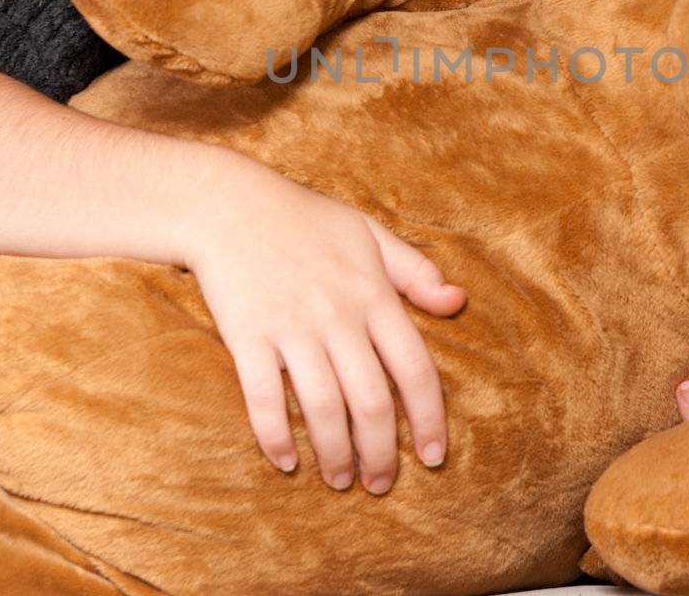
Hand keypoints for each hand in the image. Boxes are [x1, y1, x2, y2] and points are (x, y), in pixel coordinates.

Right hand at [184, 156, 464, 493]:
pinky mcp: (248, 337)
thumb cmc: (306, 220)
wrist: (230, 204)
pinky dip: (276, 438)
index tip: (434, 456)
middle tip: (381, 485)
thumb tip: (458, 303)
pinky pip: (264, 400)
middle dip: (382, 454)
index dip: (430, 420)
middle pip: (373, 404)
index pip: (416, 370)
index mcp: (374, 295)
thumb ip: (416, 272)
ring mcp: (292, 329)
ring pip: (324, 410)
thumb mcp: (371, 234)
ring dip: (336, 456)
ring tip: (342, 480)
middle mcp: (338, 317)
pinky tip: (287, 462)